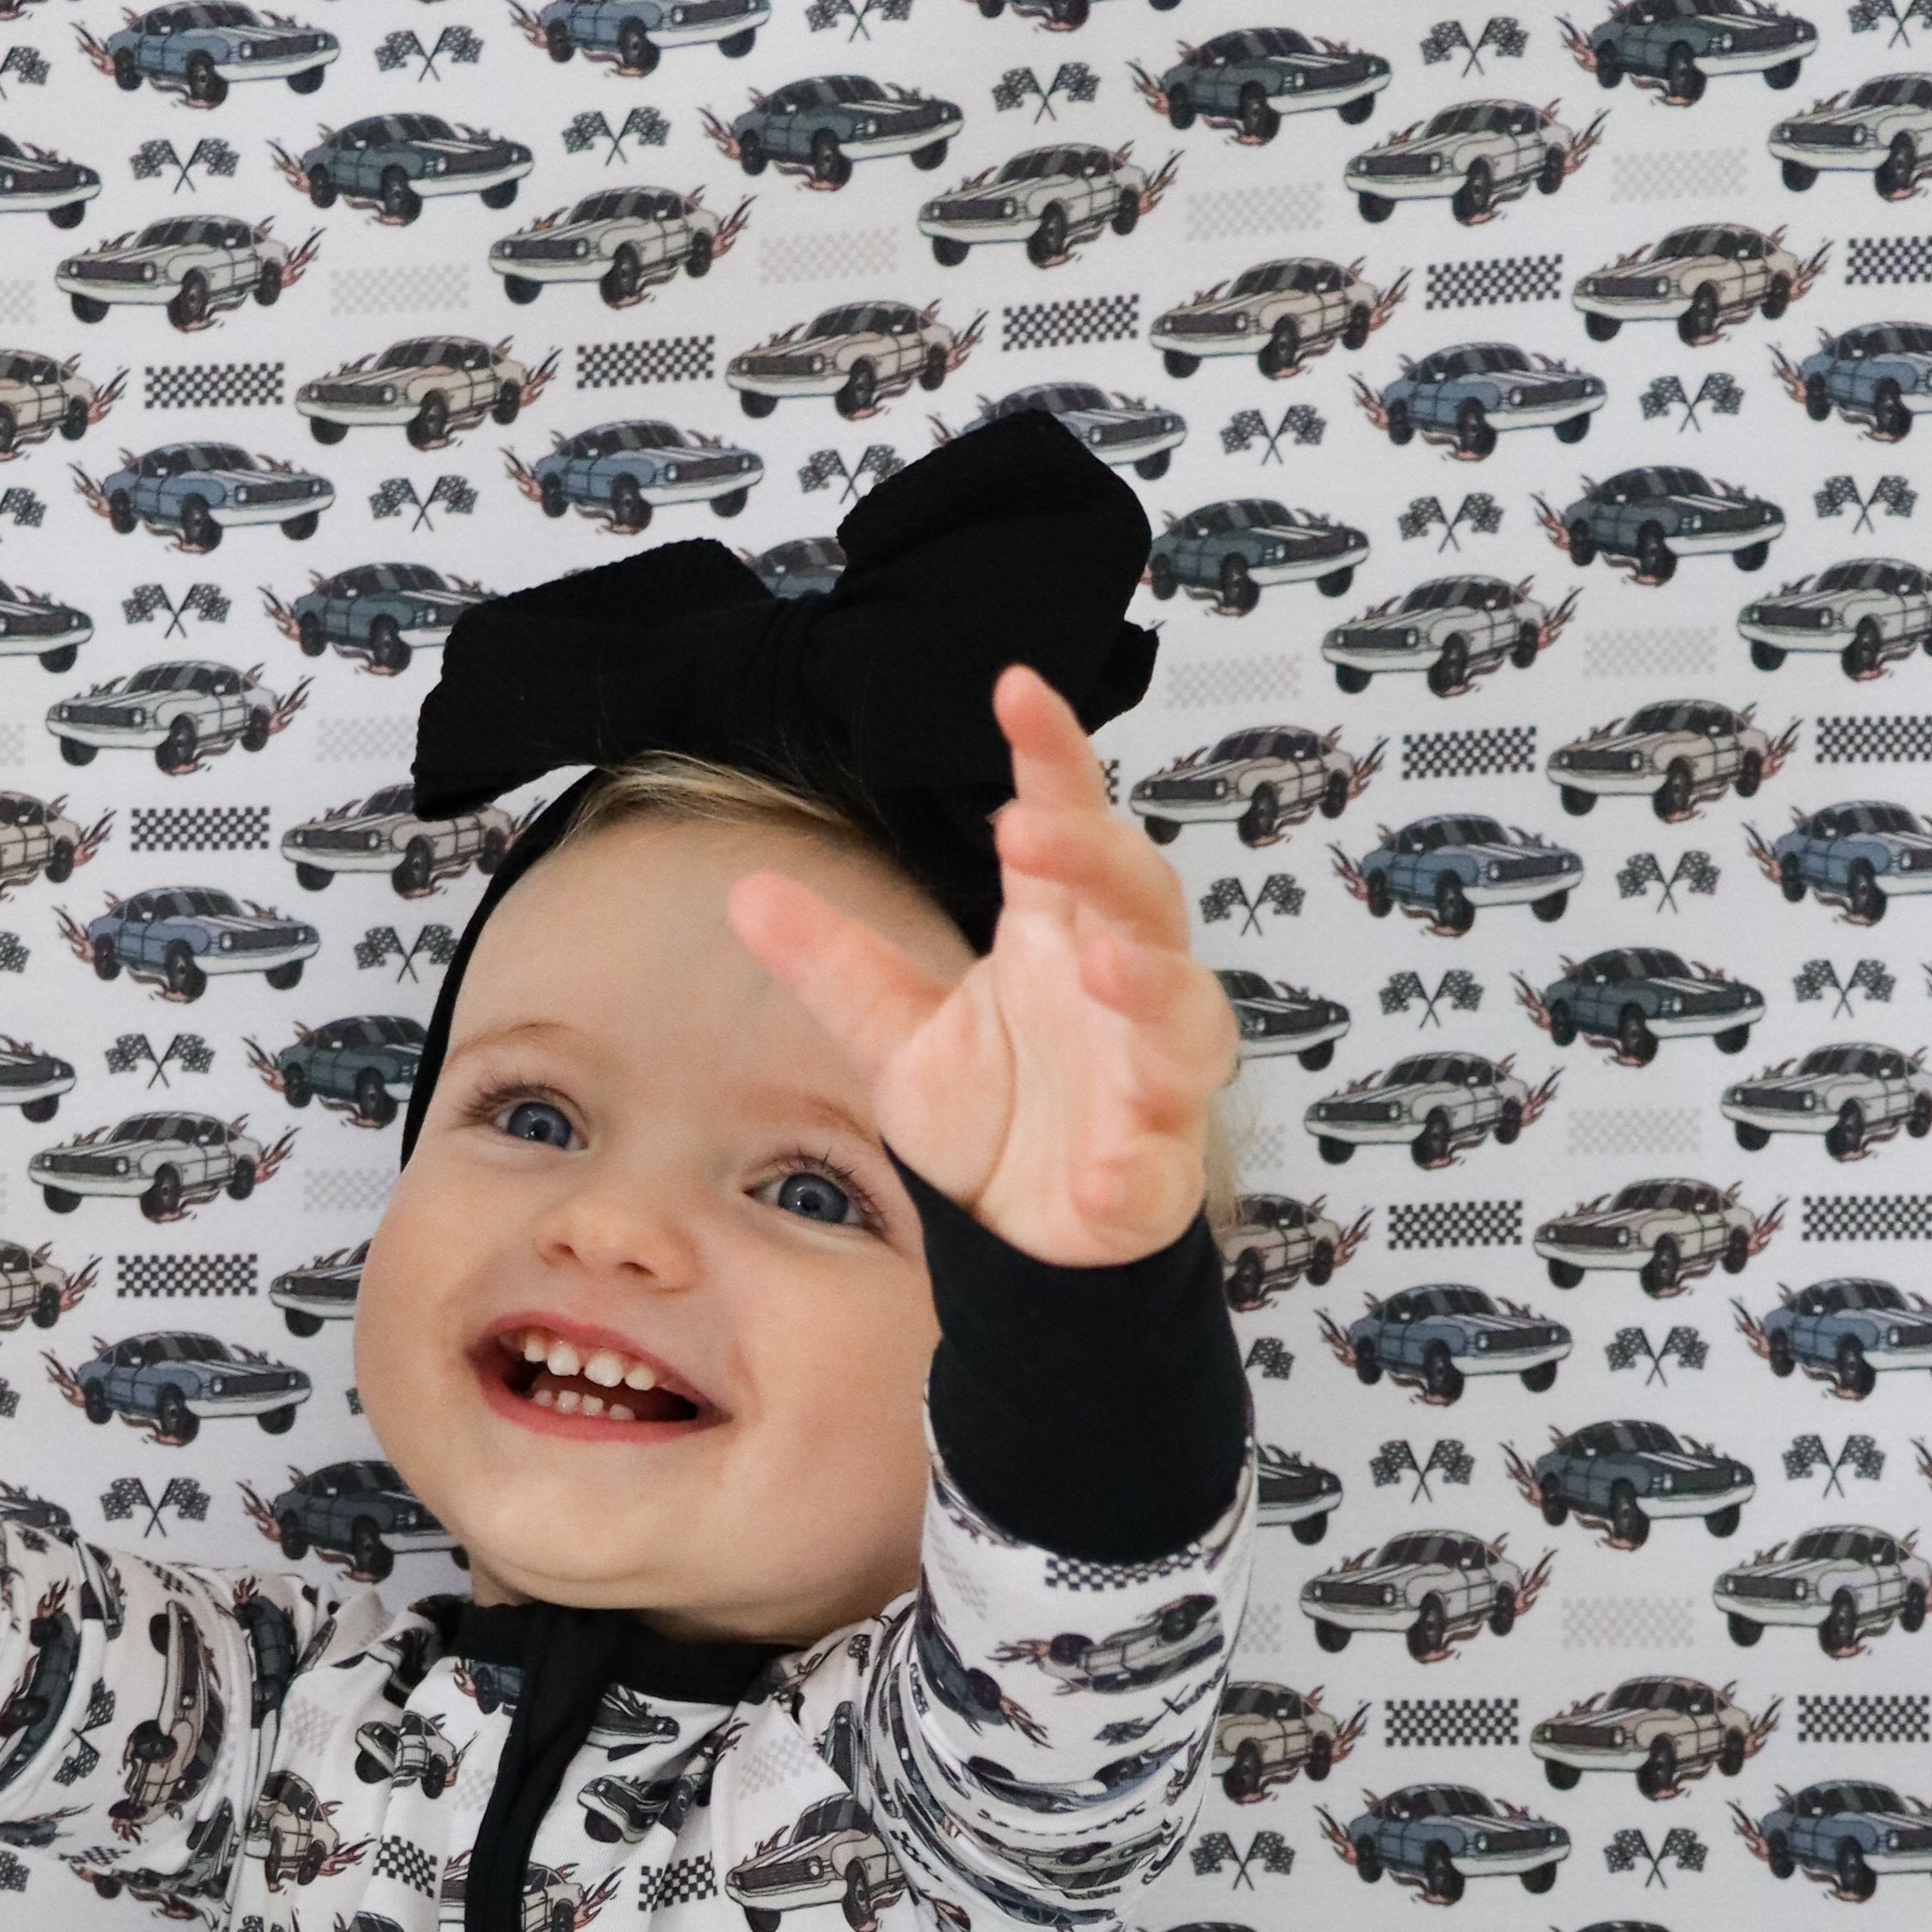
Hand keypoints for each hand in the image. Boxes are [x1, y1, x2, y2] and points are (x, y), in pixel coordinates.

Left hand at [719, 662, 1234, 1269]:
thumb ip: (837, 966)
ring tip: (1099, 972)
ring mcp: (1147, 1083)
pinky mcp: (1153, 1177)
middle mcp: (1116, 994)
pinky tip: (1098, 1174)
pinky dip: (1135, 1171)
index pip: (1068, 826)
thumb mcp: (896, 1037)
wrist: (1018, 1242)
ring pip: (1186, 1017)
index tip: (1016, 689)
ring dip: (1151, 989)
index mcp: (1057, 940)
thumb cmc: (988, 1123)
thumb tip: (746, 894)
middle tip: (1026, 833)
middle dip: (1098, 859)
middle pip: (1140, 899)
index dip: (1054, 757)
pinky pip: (1158, 1170)